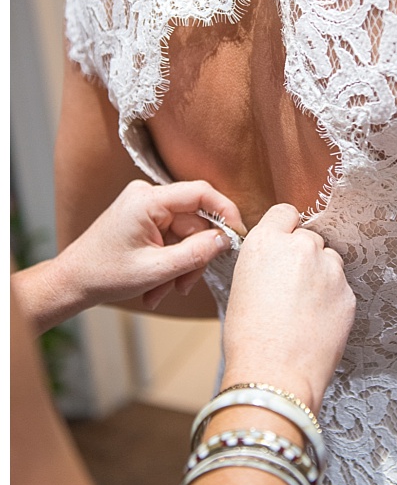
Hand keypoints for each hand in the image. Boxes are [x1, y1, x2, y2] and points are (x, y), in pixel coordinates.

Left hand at [54, 179, 244, 313]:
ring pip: (185, 235)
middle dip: (193, 256)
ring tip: (165, 291)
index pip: (201, 193)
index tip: (238, 236)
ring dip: (180, 265)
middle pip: (194, 221)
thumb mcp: (156, 269)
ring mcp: (145, 207)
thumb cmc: (104, 275)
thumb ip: (196, 253)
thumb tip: (226, 239)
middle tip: (186, 285)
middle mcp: (147, 197)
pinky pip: (173, 238)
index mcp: (148, 200)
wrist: (71, 283)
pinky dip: (170, 262)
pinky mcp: (145, 219)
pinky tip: (159, 284)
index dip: (226, 212)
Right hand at [220, 205, 354, 412]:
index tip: (284, 244)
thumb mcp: (242, 286)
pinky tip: (316, 323)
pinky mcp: (349, 293)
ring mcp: (330, 269)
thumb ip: (265, 262)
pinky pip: (341, 288)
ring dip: (322, 276)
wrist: (275, 374)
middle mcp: (301, 248)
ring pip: (330, 262)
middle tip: (291, 288)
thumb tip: (278, 260)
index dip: (285, 229)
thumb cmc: (248, 338)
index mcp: (266, 243)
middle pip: (310, 239)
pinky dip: (332, 300)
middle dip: (304, 257)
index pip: (285, 213)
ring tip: (303, 310)